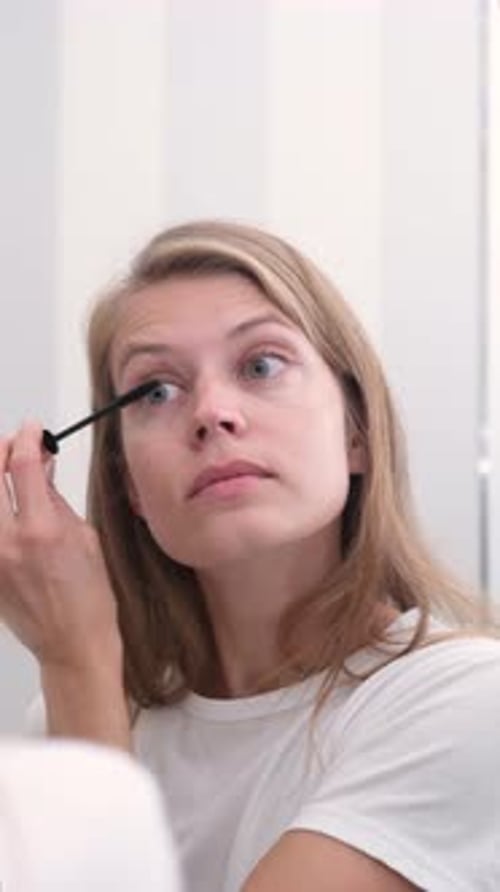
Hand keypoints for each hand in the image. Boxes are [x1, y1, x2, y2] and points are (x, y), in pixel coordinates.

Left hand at [0, 421, 121, 670]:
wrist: (72, 644)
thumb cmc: (89, 598)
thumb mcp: (84, 538)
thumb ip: (54, 499)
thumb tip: (40, 467)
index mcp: (42, 531)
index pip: (22, 465)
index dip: (27, 438)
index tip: (33, 430)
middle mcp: (8, 542)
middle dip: (0, 450)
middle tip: (14, 447)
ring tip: (6, 475)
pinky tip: (7, 510)